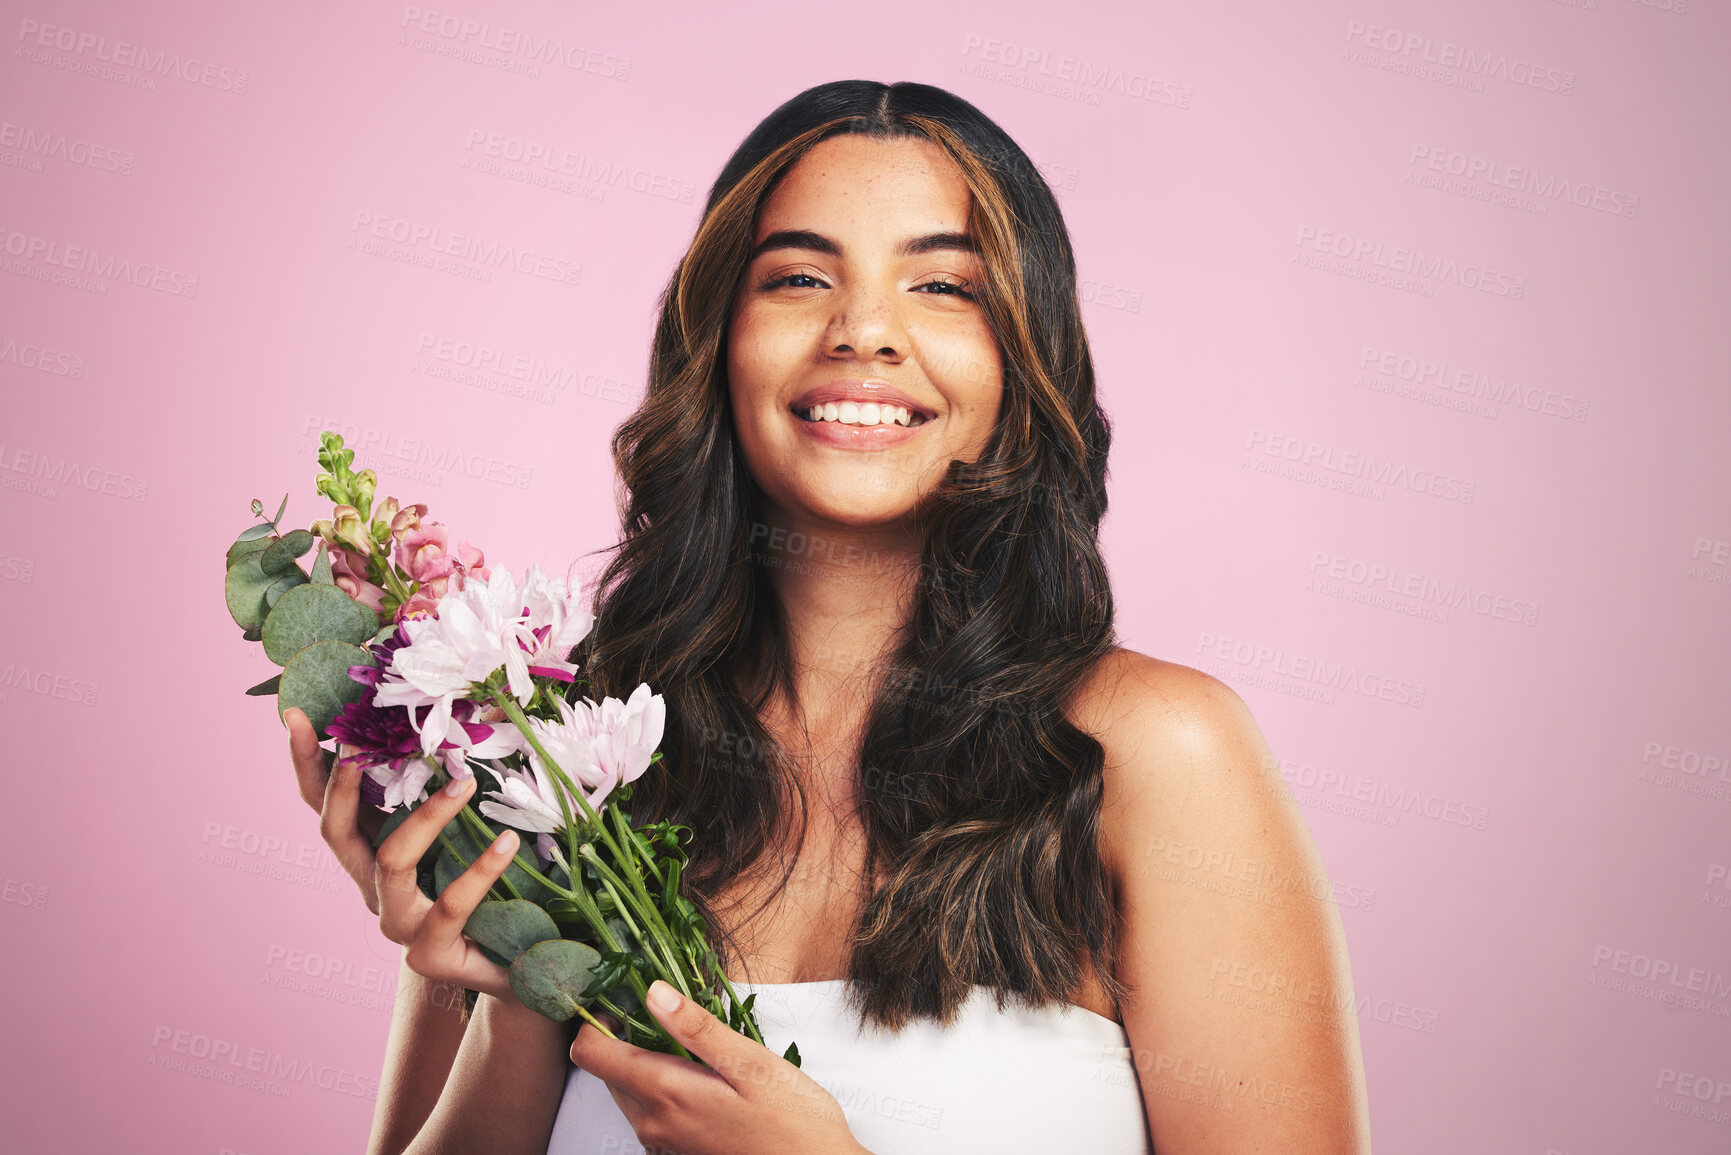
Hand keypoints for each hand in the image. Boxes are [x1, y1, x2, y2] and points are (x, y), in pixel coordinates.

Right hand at [286, 706, 521, 1000]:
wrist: (517, 966)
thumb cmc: (491, 889)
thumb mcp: (465, 833)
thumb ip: (450, 789)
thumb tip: (467, 718)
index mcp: (372, 851)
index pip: (325, 804)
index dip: (307, 763)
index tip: (295, 715)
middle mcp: (373, 886)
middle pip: (335, 833)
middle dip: (340, 785)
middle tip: (360, 744)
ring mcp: (398, 923)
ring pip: (392, 863)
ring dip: (426, 818)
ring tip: (464, 782)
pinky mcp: (431, 953)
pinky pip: (450, 905)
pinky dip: (479, 870)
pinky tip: (508, 842)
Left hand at [570, 979, 863, 1154]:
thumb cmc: (795, 1122)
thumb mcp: (752, 1064)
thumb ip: (698, 1029)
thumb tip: (653, 992)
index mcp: (666, 1093)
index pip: (591, 1054)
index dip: (595, 1018)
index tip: (622, 994)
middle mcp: (654, 1123)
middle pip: (606, 1070)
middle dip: (623, 1034)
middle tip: (666, 1008)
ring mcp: (664, 1142)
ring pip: (627, 1090)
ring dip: (643, 1059)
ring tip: (690, 1038)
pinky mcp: (678, 1151)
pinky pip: (650, 1110)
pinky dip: (660, 1084)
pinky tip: (701, 1073)